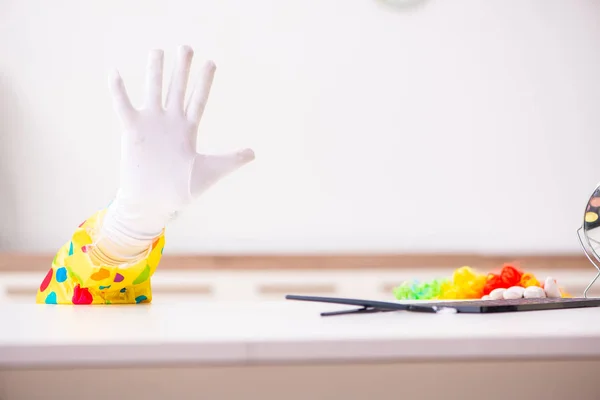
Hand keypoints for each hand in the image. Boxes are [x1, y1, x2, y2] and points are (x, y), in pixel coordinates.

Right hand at [94, 46, 253, 260]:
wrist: (155, 203)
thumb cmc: (183, 190)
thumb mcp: (212, 171)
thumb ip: (232, 160)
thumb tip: (253, 153)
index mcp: (188, 129)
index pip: (198, 100)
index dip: (204, 82)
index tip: (211, 62)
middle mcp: (170, 122)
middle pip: (178, 88)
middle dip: (182, 68)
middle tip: (186, 47)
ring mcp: (151, 124)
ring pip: (153, 90)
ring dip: (155, 71)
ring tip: (157, 50)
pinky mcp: (133, 131)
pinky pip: (123, 106)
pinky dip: (118, 90)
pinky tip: (114, 72)